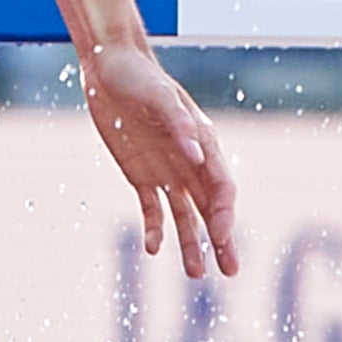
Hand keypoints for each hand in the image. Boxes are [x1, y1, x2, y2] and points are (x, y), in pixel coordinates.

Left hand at [82, 39, 236, 276]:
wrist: (110, 68)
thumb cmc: (141, 77)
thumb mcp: (160, 96)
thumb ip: (180, 125)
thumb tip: (197, 155)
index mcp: (204, 146)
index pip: (222, 188)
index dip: (225, 213)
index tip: (222, 236)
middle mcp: (189, 164)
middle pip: (211, 210)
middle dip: (221, 240)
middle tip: (231, 271)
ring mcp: (166, 171)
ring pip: (184, 216)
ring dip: (191, 243)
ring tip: (195, 273)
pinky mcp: (139, 174)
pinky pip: (150, 208)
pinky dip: (153, 228)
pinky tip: (153, 249)